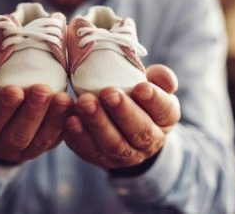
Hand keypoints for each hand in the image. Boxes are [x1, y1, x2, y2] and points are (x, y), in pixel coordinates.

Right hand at [0, 54, 73, 163]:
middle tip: (43, 90)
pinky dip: (67, 126)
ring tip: (63, 99)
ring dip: (54, 119)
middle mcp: (0, 143)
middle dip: (32, 112)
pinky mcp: (45, 147)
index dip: (3, 106)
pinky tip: (75, 109)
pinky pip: (56, 140)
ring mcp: (24, 150)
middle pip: (18, 133)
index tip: (15, 90)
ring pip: (40, 140)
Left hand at [63, 65, 180, 169]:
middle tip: (108, 93)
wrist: (125, 127)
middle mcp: (149, 142)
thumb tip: (156, 75)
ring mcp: (125, 155)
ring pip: (112, 143)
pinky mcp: (101, 159)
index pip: (165, 111)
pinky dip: (78, 136)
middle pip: (138, 131)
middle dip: (122, 112)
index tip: (141, 87)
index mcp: (165, 119)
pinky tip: (70, 120)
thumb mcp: (154, 85)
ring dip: (97, 123)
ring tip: (84, 103)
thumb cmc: (138, 98)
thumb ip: (159, 78)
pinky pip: (89, 150)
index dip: (154, 100)